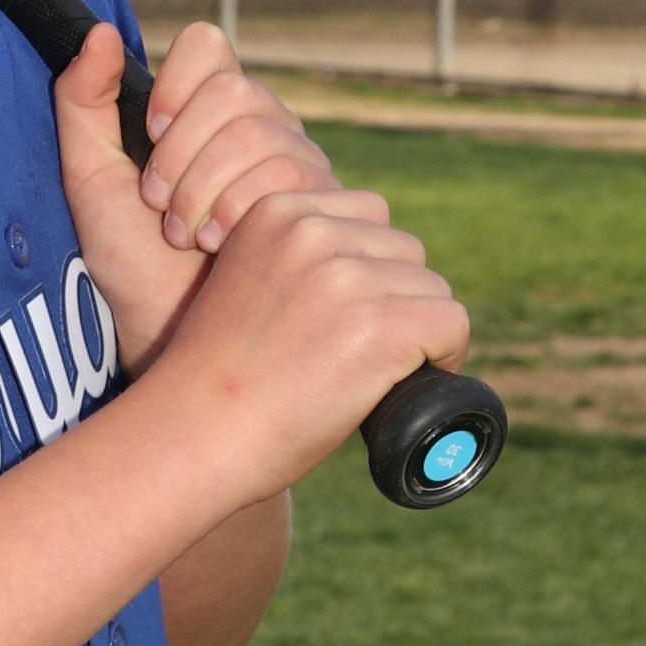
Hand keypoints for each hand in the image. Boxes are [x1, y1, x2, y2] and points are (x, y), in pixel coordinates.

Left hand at [53, 19, 336, 373]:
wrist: (170, 334)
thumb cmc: (130, 266)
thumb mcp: (90, 181)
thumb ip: (82, 105)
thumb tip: (98, 32)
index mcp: (207, 111)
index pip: (209, 47)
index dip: (177, 83)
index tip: (150, 135)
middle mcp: (260, 128)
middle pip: (236, 93)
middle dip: (185, 155)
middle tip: (161, 208)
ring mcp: (299, 164)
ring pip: (264, 136)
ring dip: (208, 191)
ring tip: (189, 238)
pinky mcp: (326, 206)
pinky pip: (293, 178)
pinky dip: (241, 212)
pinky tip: (225, 249)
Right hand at [140, 181, 470, 507]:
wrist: (194, 432)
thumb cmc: (216, 379)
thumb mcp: (249, 285)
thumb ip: (297, 263)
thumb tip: (374, 271)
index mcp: (276, 212)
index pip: (367, 217)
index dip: (369, 270)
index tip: (346, 318)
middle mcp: (314, 232)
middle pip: (404, 251)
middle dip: (395, 299)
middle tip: (362, 353)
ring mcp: (348, 277)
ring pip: (431, 290)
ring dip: (418, 330)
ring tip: (378, 373)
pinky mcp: (379, 325)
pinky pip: (451, 325)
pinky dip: (445, 356)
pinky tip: (411, 382)